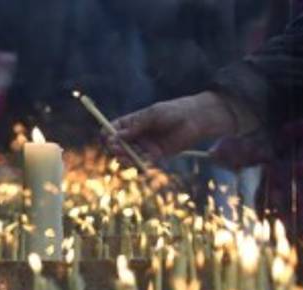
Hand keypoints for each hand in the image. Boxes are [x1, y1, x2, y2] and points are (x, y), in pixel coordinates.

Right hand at [111, 92, 239, 162]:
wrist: (196, 120)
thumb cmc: (174, 112)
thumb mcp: (153, 115)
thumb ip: (136, 126)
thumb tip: (117, 135)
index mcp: (135, 122)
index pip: (116, 128)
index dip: (109, 133)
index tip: (106, 137)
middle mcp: (139, 134)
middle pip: (121, 143)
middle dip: (116, 147)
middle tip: (115, 149)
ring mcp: (147, 145)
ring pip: (131, 154)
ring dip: (125, 157)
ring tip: (122, 158)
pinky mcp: (157, 155)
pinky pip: (143, 161)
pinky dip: (137, 164)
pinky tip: (134, 164)